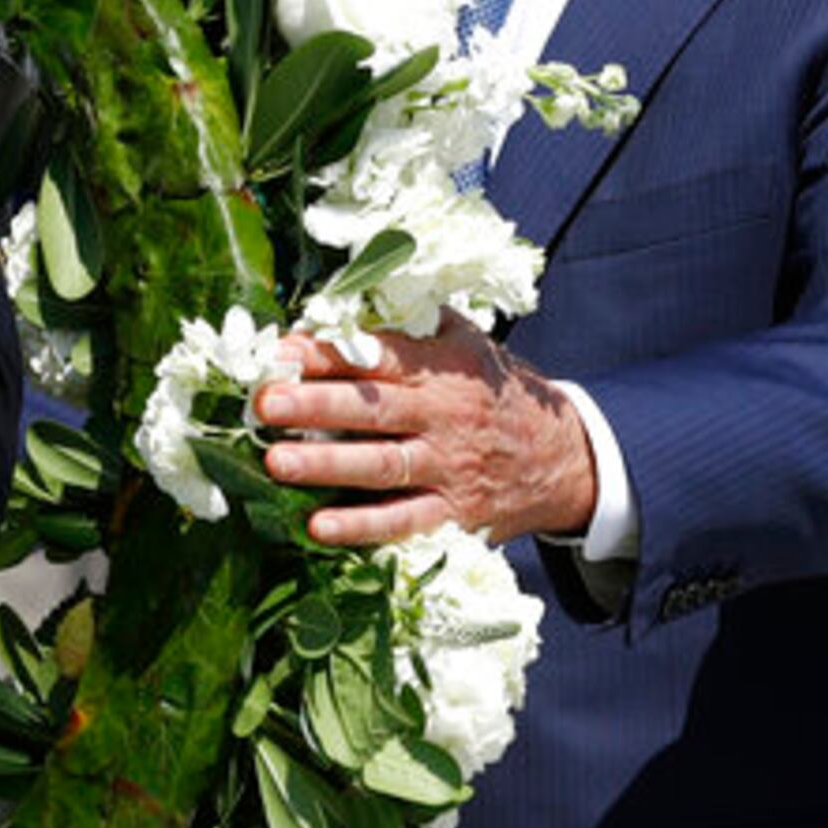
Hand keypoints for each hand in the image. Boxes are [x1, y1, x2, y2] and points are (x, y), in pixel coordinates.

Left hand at [254, 320, 598, 548]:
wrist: (562, 456)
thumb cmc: (493, 392)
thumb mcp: (466, 343)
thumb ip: (414, 322)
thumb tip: (343, 300)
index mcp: (443, 369)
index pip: (381, 356)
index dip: (329, 353)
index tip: (282, 352)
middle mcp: (444, 417)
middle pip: (374, 410)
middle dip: (316, 404)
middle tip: (265, 402)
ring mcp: (448, 468)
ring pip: (381, 466)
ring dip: (327, 464)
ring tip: (276, 462)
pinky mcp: (453, 514)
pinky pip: (403, 522)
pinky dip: (362, 527)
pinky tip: (318, 526)